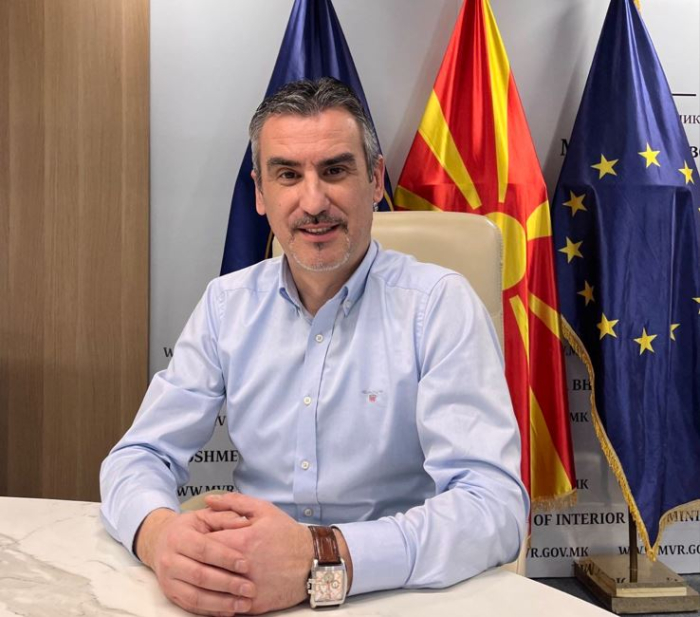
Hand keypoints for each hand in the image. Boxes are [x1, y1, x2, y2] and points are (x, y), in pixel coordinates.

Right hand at [135, 507, 254, 615]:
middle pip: (200, 575)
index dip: (225, 558)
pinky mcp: (171, 595)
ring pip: (195, 596)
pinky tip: (230, 610)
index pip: (203, 549)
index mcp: (178, 537)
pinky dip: (212, 610)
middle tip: (250, 588)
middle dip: (227, 583)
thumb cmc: (190, 528)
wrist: (160, 542)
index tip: (246, 564)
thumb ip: (224, 517)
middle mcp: (169, 560)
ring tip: (244, 603)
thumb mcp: (204, 516)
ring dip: (222, 602)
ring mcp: (168, 580)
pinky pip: (191, 606)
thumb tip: (246, 522)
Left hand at [205, 493, 313, 614]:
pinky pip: (226, 605)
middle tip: (197, 556)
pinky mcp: (253, 605)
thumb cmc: (288, 535)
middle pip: (205, 566)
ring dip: (207, 581)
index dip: (197, 539)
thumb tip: (209, 500)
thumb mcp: (264, 510)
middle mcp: (242, 567)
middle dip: (199, 560)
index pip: (205, 541)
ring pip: (214, 588)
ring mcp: (247, 588)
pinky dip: (219, 598)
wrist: (313, 561)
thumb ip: (234, 503)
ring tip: (206, 572)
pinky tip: (217, 590)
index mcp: (242, 541)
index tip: (196, 537)